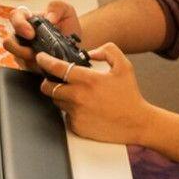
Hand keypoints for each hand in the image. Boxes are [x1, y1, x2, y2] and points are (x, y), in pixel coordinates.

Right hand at [2, 0, 83, 72]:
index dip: (19, 24)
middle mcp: (23, 35)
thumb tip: (49, 17)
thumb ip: (57, 7)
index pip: (15, 16)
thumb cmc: (68, 28)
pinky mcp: (28, 65)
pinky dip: (34, 68)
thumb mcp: (67, 12)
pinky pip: (25, 68)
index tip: (30, 33)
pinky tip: (44, 66)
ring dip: (26, 59)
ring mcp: (24, 51)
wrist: (76, 47)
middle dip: (18, 47)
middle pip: (9, 41)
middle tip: (32, 51)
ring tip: (39, 59)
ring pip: (15, 56)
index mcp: (29, 19)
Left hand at [37, 43, 154, 144]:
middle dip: (49, 82)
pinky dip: (71, 111)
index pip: (56, 68)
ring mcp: (76, 113)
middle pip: (48, 87)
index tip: (41, 58)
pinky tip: (85, 109)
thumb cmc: (130, 95)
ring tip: (77, 95)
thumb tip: (90, 52)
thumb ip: (107, 51)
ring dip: (61, 96)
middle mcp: (78, 97)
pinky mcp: (77, 127)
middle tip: (55, 80)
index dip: (45, 61)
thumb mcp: (123, 66)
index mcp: (88, 80)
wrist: (137, 123)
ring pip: (57, 101)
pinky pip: (66, 116)